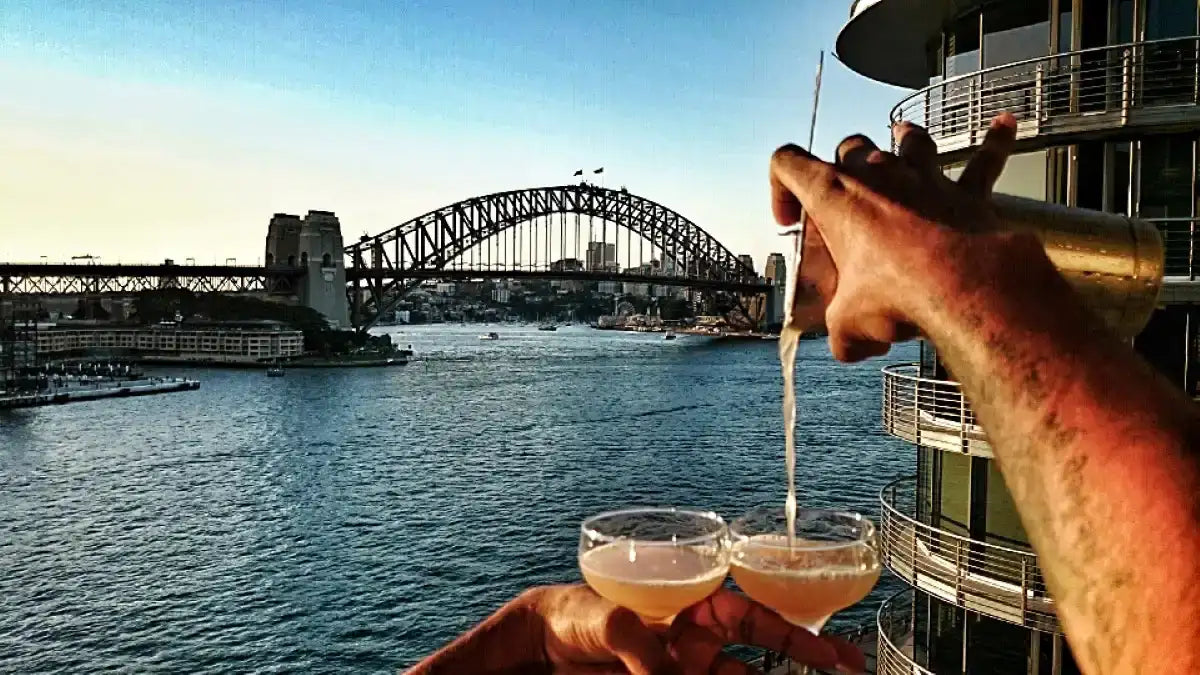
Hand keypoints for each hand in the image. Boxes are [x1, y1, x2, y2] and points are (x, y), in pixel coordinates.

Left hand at [530, 584, 863, 673]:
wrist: (537, 647)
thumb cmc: (572, 613)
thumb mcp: (602, 618)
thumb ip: (634, 641)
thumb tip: (661, 672)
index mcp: (690, 608)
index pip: (752, 619)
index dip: (792, 635)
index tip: (830, 655)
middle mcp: (694, 644)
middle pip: (759, 660)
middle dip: (803, 664)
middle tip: (846, 674)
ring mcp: (682, 672)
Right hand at [771, 113, 1033, 361]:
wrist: (966, 289)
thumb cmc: (899, 295)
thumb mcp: (849, 325)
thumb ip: (842, 331)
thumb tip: (849, 347)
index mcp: (835, 197)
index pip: (787, 163)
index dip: (780, 186)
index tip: (790, 219)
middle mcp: (878, 175)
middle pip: (850, 146)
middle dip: (843, 166)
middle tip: (846, 201)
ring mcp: (925, 178)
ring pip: (909, 139)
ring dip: (903, 140)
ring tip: (901, 139)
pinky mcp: (967, 194)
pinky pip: (985, 159)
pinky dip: (995, 141)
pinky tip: (1005, 123)